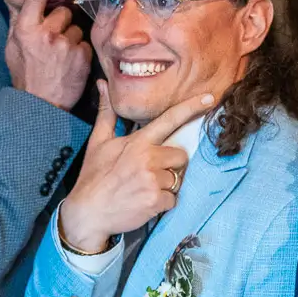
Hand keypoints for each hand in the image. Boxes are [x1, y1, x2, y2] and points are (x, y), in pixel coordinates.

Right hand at [4, 0, 92, 110]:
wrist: (40, 104)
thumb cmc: (24, 74)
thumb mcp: (12, 47)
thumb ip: (18, 23)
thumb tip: (19, 2)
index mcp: (25, 28)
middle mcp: (45, 32)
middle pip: (63, 12)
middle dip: (60, 23)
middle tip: (52, 43)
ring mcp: (65, 43)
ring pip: (75, 27)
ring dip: (71, 38)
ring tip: (60, 56)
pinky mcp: (81, 54)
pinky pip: (84, 43)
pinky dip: (79, 51)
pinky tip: (70, 64)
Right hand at [59, 83, 213, 252]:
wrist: (87, 212)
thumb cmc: (94, 176)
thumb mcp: (98, 141)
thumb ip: (107, 112)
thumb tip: (102, 84)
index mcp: (138, 142)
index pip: (170, 119)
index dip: (191, 107)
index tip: (209, 98)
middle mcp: (148, 158)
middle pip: (181, 155)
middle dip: (171, 164)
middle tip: (150, 172)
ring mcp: (153, 180)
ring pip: (177, 179)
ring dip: (165, 185)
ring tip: (143, 188)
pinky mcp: (156, 201)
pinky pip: (173, 200)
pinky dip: (162, 203)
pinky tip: (144, 202)